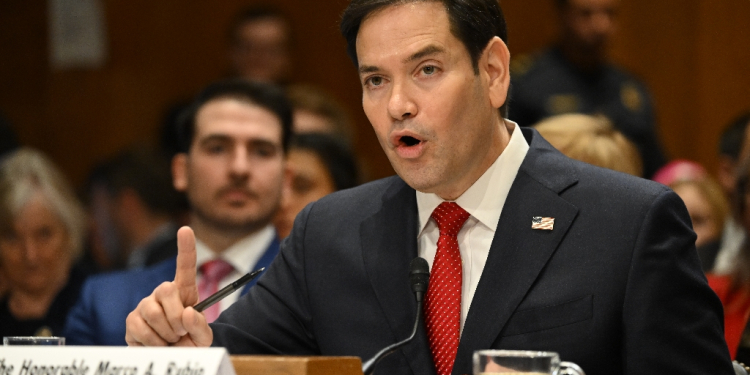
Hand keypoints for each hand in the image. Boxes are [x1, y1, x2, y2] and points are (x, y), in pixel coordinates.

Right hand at [125, 226, 212, 345]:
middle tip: (181, 332)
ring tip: (170, 339)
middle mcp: (162, 294)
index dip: (186, 247)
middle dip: (177, 316)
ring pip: (152, 312)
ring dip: (166, 333)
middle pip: (166, 290)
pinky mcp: (131, 321)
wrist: (172, 360)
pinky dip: (153, 342)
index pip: (185, 266)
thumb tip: (187, 312)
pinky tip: (158, 344)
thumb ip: (200, 326)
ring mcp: (144, 305)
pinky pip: (139, 328)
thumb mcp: (203, 338)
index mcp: (184, 292)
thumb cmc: (189, 343)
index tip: (185, 229)